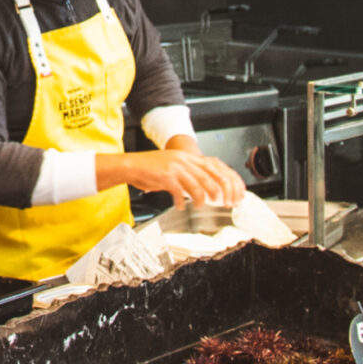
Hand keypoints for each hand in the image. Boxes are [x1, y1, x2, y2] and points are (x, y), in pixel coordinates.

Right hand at [117, 149, 246, 207]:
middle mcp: (183, 160)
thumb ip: (189, 173)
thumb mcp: (173, 165)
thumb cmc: (150, 168)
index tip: (232, 192)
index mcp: (187, 157)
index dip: (226, 180)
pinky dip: (181, 202)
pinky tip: (180, 206)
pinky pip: (179, 192)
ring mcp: (175, 168)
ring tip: (200, 205)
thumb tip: (204, 187)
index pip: (215, 166)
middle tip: (224, 202)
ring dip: (201, 198)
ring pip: (197, 185)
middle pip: (210, 176)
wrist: (130, 165)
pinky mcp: (165, 177)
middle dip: (220, 191)